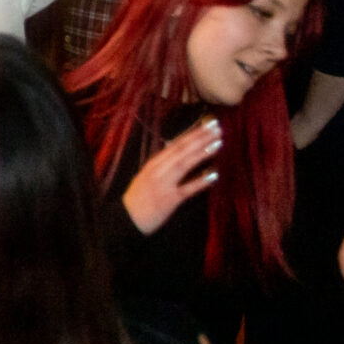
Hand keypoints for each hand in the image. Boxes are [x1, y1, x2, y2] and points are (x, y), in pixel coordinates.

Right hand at [122, 117, 221, 234]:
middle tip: (217, 127)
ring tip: (217, 143)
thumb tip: (180, 154)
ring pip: (183, 164)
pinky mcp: (168, 200)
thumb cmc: (138, 199)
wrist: (126, 220)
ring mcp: (162, 185)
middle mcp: (157, 171)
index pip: (175, 144)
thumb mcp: (146, 177)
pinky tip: (214, 175)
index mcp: (152, 164)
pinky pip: (187, 189)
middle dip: (199, 137)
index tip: (208, 124)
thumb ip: (162, 166)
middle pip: (181, 150)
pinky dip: (200, 181)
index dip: (193, 133)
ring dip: (201, 153)